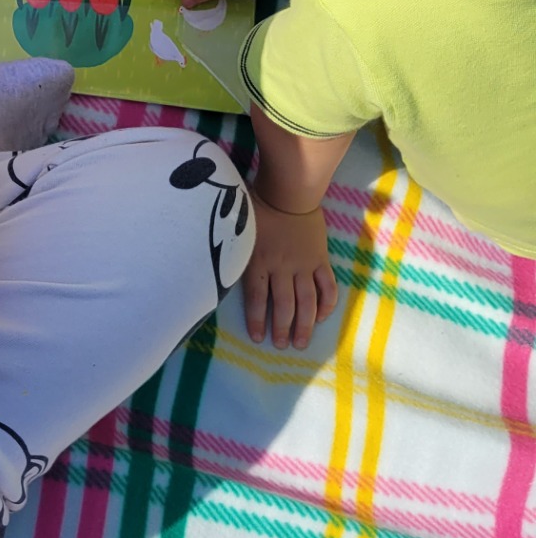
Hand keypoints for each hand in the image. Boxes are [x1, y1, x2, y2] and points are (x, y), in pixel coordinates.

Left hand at [242, 197, 338, 348]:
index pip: (257, 298)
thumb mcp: (238, 227)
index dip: (257, 320)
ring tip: (301, 342)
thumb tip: (211, 255)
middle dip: (282, 329)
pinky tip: (322, 317)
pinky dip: (326, 304)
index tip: (258, 338)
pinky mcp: (320, 260)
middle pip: (283, 306)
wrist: (290, 191)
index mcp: (259, 261)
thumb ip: (232, 246)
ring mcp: (304, 265)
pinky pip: (327, 286)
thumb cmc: (259, 204)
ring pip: (306, 302)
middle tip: (281, 346)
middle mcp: (282, 268)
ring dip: (304, 325)